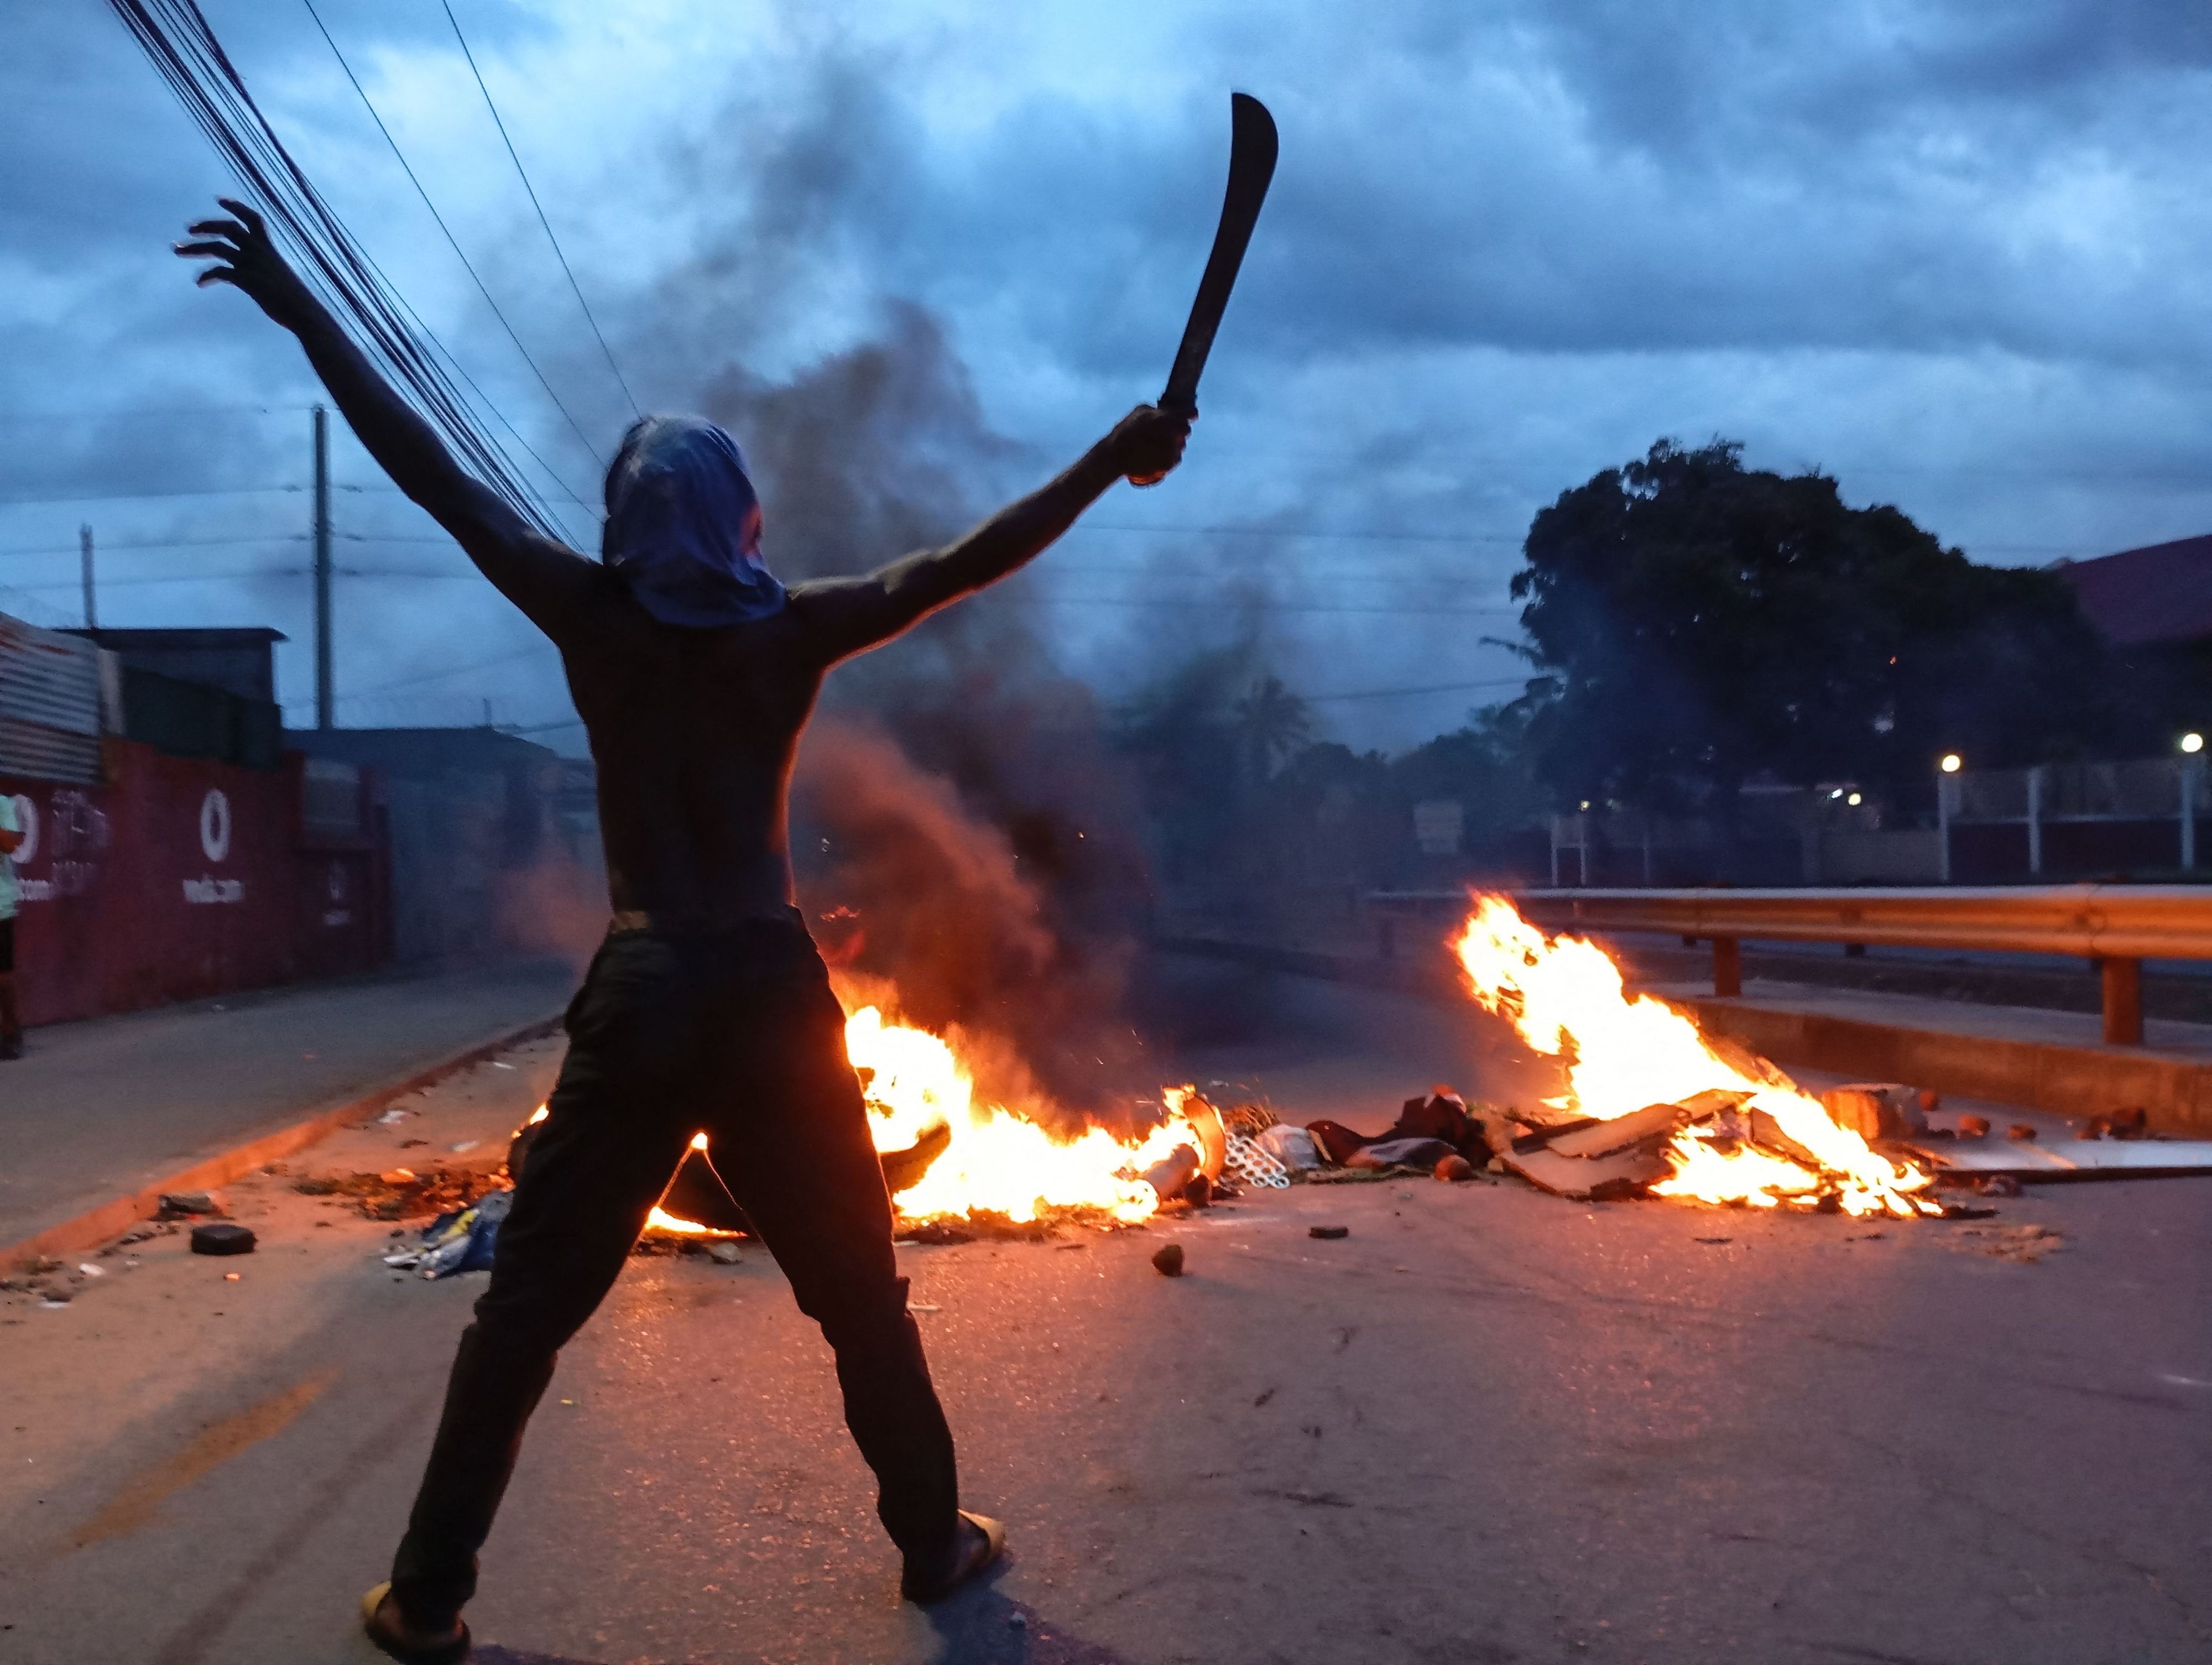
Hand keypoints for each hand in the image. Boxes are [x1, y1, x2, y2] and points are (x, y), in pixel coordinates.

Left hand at [175, 198, 316, 327]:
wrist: (305, 313)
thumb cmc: (296, 301)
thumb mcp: (282, 278)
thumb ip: (268, 271)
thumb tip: (261, 278)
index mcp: (269, 249)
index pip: (252, 219)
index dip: (236, 206)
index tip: (219, 199)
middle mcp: (259, 252)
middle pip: (228, 228)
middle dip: (206, 225)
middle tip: (188, 229)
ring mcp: (252, 265)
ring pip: (217, 247)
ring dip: (194, 247)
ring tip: (178, 250)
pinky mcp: (247, 280)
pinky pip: (219, 271)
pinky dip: (206, 275)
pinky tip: (200, 283)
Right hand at [1108, 404, 1194, 487]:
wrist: (1115, 456)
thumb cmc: (1124, 431)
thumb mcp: (1139, 412)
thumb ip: (1157, 411)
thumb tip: (1169, 412)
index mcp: (1164, 418)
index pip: (1187, 413)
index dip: (1190, 413)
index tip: (1192, 415)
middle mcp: (1171, 434)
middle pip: (1185, 430)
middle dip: (1181, 430)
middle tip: (1171, 432)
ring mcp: (1171, 450)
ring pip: (1182, 446)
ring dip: (1176, 444)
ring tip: (1162, 446)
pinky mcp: (1168, 464)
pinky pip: (1176, 459)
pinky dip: (1172, 457)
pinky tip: (1163, 455)